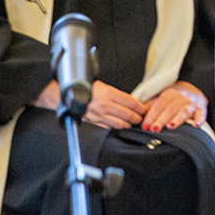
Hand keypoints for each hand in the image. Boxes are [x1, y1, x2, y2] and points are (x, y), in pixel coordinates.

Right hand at [28, 79, 145, 130]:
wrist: (68, 95)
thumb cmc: (87, 88)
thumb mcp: (104, 86)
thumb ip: (117, 94)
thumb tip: (132, 101)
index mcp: (109, 93)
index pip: (131, 101)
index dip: (141, 106)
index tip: (145, 108)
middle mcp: (105, 105)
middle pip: (128, 114)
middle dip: (138, 117)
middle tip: (143, 117)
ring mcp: (100, 115)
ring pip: (120, 124)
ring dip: (129, 124)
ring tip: (134, 123)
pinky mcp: (95, 122)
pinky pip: (110, 128)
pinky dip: (118, 128)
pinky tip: (122, 127)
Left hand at [141, 81, 207, 131]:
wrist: (193, 90)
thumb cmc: (173, 98)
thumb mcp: (162, 98)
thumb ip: (150, 106)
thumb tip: (136, 113)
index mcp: (169, 93)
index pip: (159, 105)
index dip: (151, 115)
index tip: (145, 125)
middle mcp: (181, 97)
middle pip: (170, 109)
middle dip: (161, 120)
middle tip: (154, 129)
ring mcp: (191, 103)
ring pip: (184, 111)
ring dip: (177, 119)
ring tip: (170, 126)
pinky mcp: (201, 108)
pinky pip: (201, 114)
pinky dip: (199, 119)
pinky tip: (196, 125)